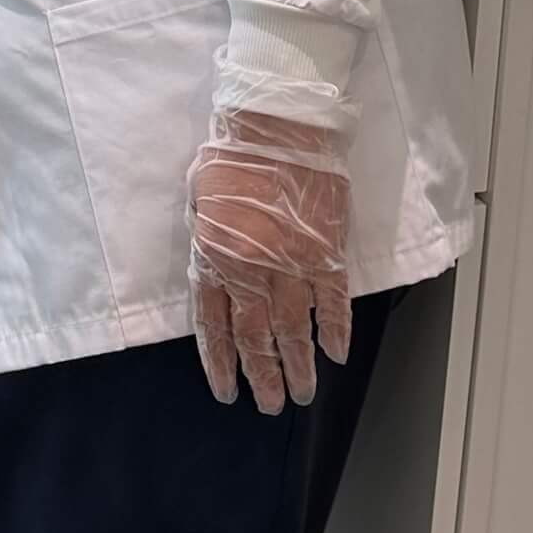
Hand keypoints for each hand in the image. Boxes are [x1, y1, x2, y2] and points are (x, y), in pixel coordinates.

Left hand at [188, 109, 354, 414]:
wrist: (277, 127)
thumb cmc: (231, 156)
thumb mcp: (198, 199)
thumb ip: (205, 240)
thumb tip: (212, 269)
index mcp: (214, 258)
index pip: (215, 326)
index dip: (222, 363)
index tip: (228, 391)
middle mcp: (252, 272)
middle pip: (257, 338)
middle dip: (263, 377)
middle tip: (271, 405)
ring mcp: (292, 265)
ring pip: (294, 331)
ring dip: (299, 366)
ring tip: (302, 393)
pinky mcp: (326, 253)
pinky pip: (332, 303)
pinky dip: (334, 331)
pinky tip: (335, 354)